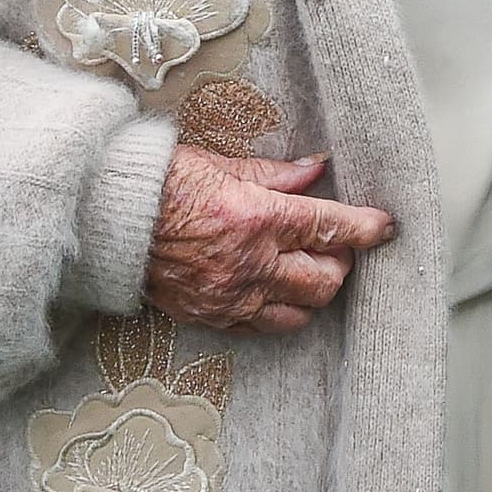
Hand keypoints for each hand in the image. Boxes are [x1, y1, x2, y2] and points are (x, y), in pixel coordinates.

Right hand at [140, 147, 394, 335]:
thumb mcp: (221, 164)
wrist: (105, 222)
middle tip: (336, 244)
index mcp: (256, 219)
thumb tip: (317, 171)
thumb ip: (276, 174)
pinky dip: (279, 311)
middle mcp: (249, 265)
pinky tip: (275, 289)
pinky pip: (261, 328)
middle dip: (341, 263)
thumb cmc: (160, 183)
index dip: (366, 228)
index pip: (330, 227)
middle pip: (325, 280)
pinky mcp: (209, 318)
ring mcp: (229, 298)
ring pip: (300, 312)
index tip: (386, 227)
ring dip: (314, 292)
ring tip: (308, 268)